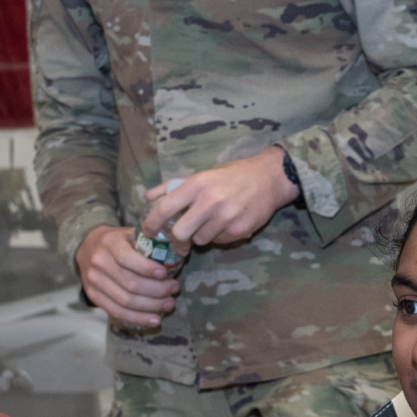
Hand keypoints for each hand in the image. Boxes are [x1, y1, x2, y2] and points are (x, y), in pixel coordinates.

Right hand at [77, 224, 178, 328]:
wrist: (88, 247)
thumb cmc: (119, 241)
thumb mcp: (131, 233)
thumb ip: (149, 241)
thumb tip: (176, 252)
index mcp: (109, 243)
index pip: (127, 259)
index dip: (148, 269)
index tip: (165, 274)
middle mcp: (98, 262)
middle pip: (130, 284)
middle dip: (157, 290)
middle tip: (174, 289)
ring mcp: (93, 282)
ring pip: (126, 301)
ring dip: (152, 306)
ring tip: (169, 304)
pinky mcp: (93, 296)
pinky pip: (117, 312)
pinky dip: (139, 318)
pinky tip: (155, 319)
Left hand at [139, 148, 296, 249]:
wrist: (268, 178)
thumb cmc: (231, 175)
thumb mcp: (201, 175)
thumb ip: (173, 186)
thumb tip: (148, 197)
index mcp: (196, 185)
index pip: (164, 209)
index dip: (151, 224)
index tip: (148, 232)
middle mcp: (210, 202)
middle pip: (180, 234)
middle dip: (176, 241)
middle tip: (178, 242)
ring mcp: (226, 218)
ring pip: (200, 241)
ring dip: (200, 237)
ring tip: (209, 225)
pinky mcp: (239, 230)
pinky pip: (219, 241)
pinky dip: (218, 237)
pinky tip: (226, 224)